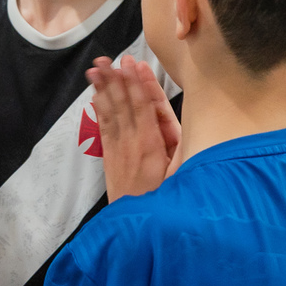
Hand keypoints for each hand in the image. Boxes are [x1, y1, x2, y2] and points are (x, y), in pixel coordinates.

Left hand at [87, 55, 180, 200]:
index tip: (132, 65)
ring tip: (96, 67)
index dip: (137, 84)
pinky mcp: (110, 155)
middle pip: (124, 104)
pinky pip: (104, 126)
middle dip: (117, 79)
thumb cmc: (166, 200)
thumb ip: (184, 149)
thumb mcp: (182, 175)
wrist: (136, 227)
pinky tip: (96, 94)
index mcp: (152, 145)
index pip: (144, 107)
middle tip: (109, 58)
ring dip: (104, 88)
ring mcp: (118, 148)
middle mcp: (132, 142)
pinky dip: (100, 109)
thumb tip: (189, 125)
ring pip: (111, 112)